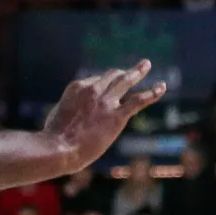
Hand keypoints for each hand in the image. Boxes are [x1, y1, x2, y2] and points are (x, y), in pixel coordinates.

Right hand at [43, 60, 165, 169]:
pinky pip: (139, 100)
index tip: (103, 94)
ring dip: (138, 72)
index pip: (95, 81)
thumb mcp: (58, 114)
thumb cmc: (53, 137)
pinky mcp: (117, 116)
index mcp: (78, 87)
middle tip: (132, 69)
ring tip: (146, 65)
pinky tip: (162, 87)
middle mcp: (94, 90)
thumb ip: (71, 107)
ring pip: (126, 81)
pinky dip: (152, 92)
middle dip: (122, 72)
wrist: (58, 149)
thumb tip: (78, 110)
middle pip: (112, 76)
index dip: (101, 87)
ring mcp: (107, 102)